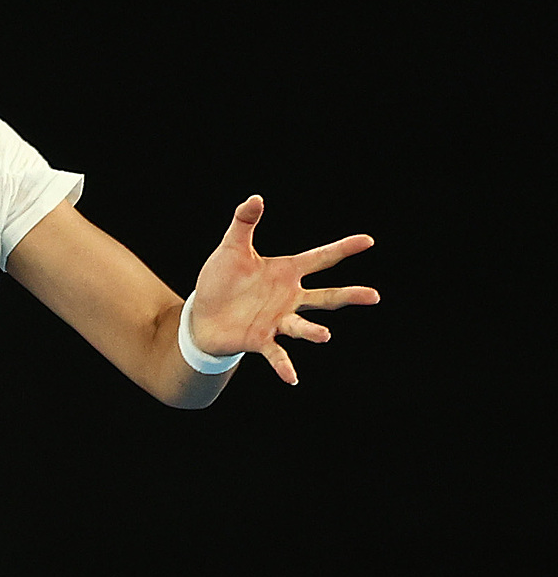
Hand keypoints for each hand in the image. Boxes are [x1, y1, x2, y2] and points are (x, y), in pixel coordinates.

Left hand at [190, 194, 379, 384]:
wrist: (202, 314)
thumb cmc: (221, 280)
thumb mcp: (231, 248)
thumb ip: (244, 223)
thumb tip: (255, 198)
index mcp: (286, 273)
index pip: (320, 258)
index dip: (343, 249)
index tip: (368, 241)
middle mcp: (288, 298)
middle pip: (325, 296)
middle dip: (349, 296)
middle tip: (374, 296)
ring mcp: (277, 320)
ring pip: (302, 326)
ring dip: (312, 332)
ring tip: (324, 336)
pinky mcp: (261, 339)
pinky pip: (277, 354)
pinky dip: (285, 366)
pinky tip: (293, 379)